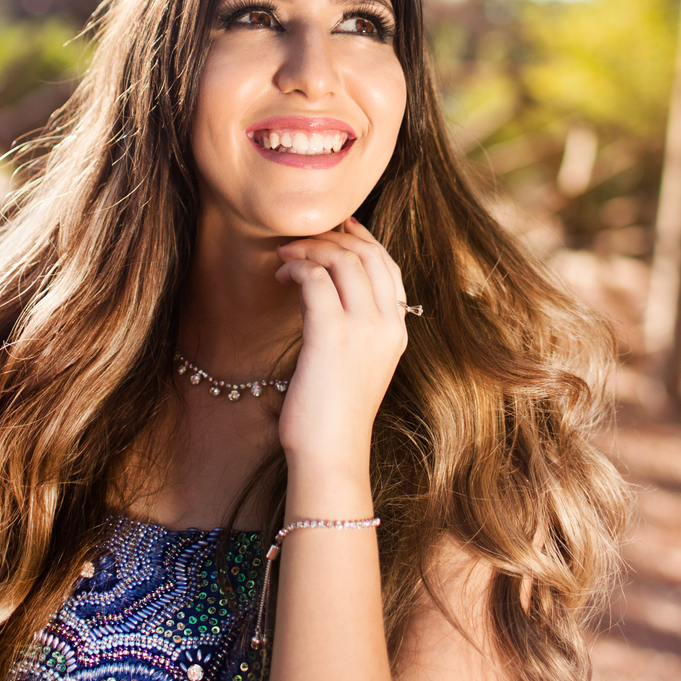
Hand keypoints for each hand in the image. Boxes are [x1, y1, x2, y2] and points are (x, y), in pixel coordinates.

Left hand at [274, 217, 408, 481]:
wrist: (331, 454)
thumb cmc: (335, 413)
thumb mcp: (360, 363)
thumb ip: (357, 327)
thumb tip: (329, 286)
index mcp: (398, 330)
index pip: (388, 266)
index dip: (363, 239)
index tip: (338, 226)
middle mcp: (387, 324)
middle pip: (367, 255)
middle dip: (332, 238)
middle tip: (301, 241)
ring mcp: (363, 328)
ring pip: (342, 260)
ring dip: (310, 250)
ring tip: (286, 256)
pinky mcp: (332, 334)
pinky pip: (316, 278)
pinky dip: (297, 268)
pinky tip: (282, 276)